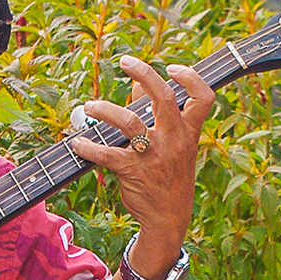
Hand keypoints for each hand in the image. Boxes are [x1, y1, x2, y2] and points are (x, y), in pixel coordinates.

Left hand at [70, 55, 213, 277]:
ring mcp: (154, 155)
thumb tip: (137, 84)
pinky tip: (77, 143)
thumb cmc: (168, 177)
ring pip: (128, 121)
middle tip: (124, 61)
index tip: (171, 67)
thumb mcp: (173, 147)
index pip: (203, 99)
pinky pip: (106, 153)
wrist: (168, 218)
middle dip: (144, 73)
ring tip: (90, 106)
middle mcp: (174, 140)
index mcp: (188, 133)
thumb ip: (156, 116)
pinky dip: (88, 146)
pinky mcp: (133, 171)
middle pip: (164, 98)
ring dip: (105, 109)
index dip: (190, 78)